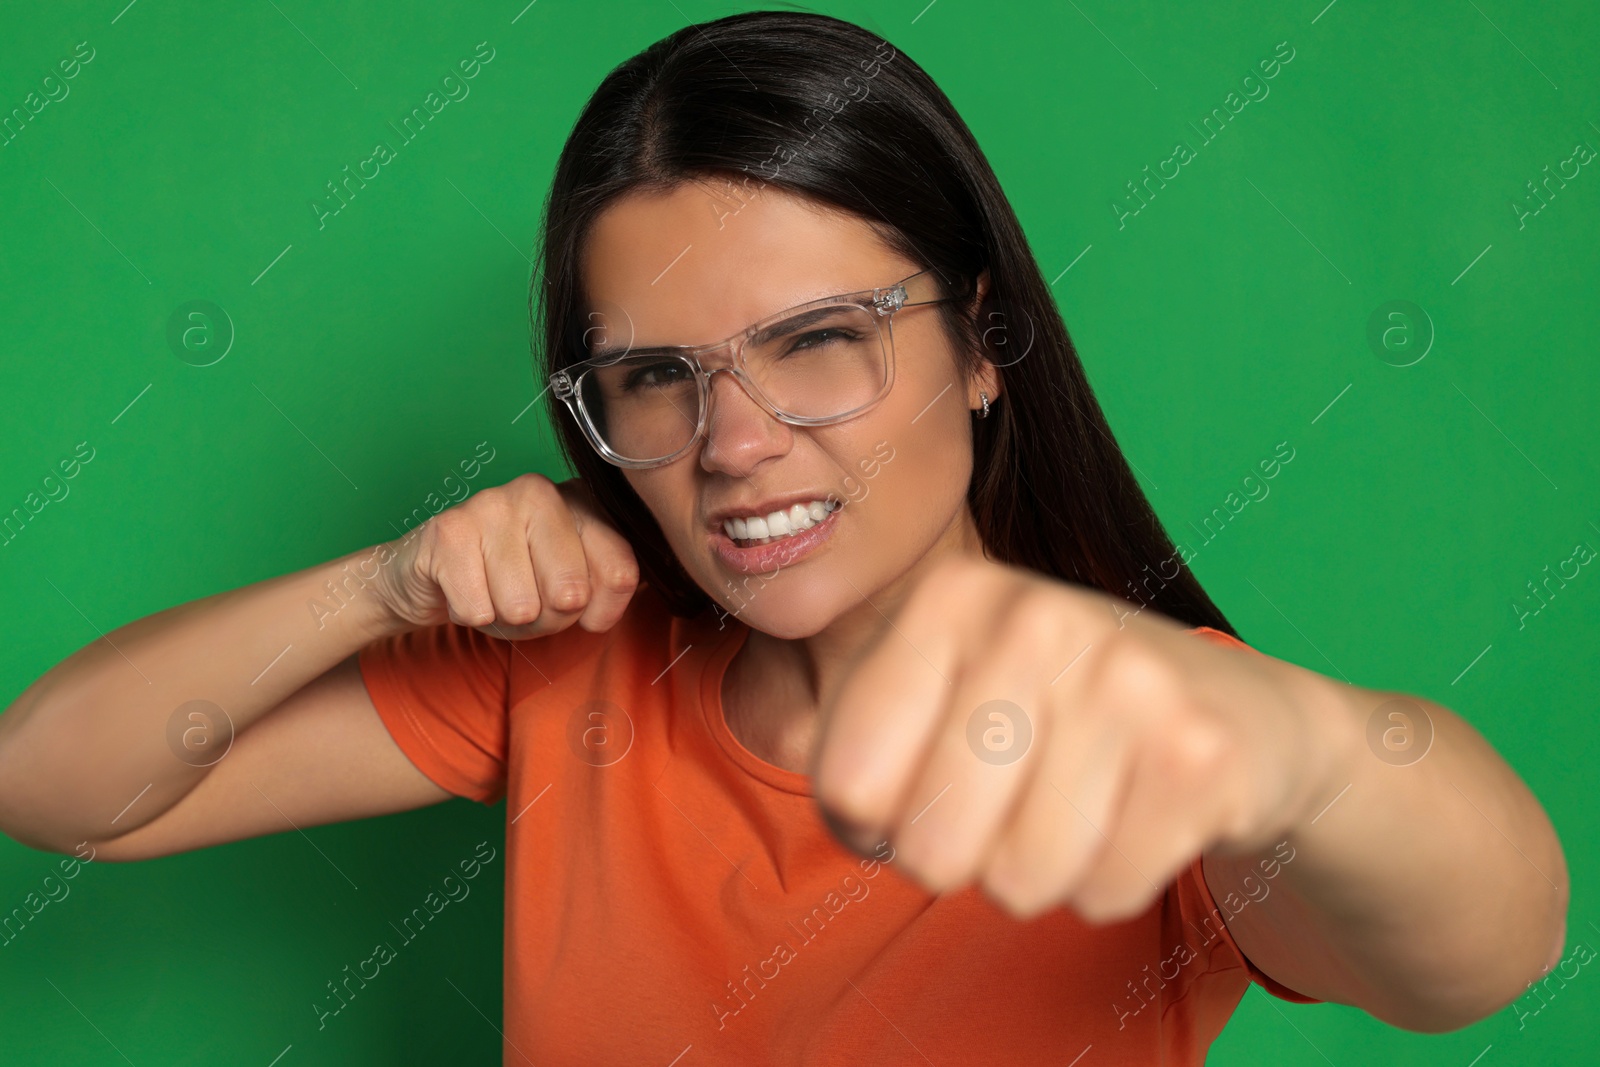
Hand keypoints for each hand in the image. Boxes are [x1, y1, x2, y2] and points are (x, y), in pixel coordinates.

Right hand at [374, 473, 639, 639]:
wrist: (431, 574)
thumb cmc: (511, 581)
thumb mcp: (569, 588)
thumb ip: (605, 589)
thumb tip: (602, 611)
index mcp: (581, 501)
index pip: (620, 572)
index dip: (602, 611)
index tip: (582, 612)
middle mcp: (540, 491)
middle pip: (572, 594)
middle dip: (548, 618)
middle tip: (526, 601)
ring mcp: (492, 503)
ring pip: (523, 605)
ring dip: (505, 618)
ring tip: (492, 593)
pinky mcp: (449, 529)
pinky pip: (478, 608)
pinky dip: (471, 615)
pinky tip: (464, 591)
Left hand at [810, 553, 1348, 922]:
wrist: (1243, 710)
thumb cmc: (1055, 713)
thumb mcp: (942, 692)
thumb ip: (855, 749)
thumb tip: (857, 822)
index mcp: (951, 596)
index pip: (846, 784)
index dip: (874, 820)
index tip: (924, 784)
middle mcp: (1034, 619)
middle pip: (929, 850)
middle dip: (962, 858)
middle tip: (1010, 804)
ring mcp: (1127, 681)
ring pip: (1019, 884)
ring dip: (1042, 872)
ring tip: (1077, 803)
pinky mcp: (1200, 755)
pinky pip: (1104, 894)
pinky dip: (1112, 882)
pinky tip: (1137, 816)